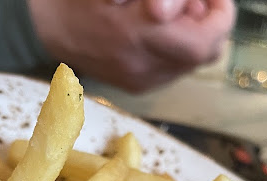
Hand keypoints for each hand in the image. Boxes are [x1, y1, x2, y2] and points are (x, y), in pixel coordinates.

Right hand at [28, 0, 234, 91]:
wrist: (46, 25)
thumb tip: (164, 10)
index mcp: (136, 39)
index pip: (204, 42)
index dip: (220, 14)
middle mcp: (143, 69)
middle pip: (205, 54)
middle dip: (209, 24)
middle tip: (195, 0)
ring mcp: (140, 81)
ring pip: (191, 63)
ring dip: (195, 35)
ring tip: (175, 12)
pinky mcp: (136, 85)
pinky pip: (174, 69)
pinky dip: (178, 47)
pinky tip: (161, 29)